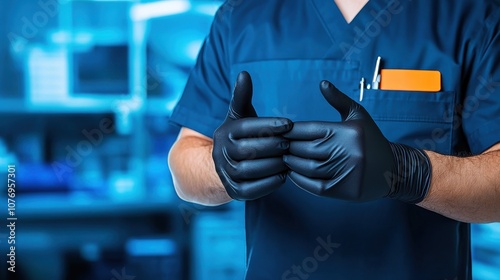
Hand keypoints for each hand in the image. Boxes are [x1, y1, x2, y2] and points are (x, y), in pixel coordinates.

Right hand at [212, 71, 292, 199]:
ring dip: (274, 164)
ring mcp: (226, 174)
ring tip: (290, 159)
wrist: (222, 165)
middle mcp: (221, 154)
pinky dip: (270, 183)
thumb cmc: (240, 136)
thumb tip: (244, 73)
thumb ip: (242, 96)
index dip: (270, 125)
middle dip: (274, 146)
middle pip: (251, 150)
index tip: (289, 123)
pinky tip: (284, 175)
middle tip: (291, 144)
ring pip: (253, 170)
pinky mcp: (234, 192)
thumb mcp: (240, 116)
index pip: (248, 127)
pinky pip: (254, 189)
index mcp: (225, 133)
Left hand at [283, 81, 430, 202]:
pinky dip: (300, 180)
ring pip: (307, 168)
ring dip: (291, 164)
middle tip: (278, 147)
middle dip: (289, 147)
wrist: (393, 169)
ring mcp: (346, 172)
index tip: (282, 132)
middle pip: (305, 149)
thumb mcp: (357, 116)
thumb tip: (322, 83)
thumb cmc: (370, 139)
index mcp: (346, 131)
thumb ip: (338, 99)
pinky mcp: (344, 190)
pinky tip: (293, 173)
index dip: (292, 131)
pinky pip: (314, 186)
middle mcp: (346, 151)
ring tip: (285, 159)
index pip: (309, 129)